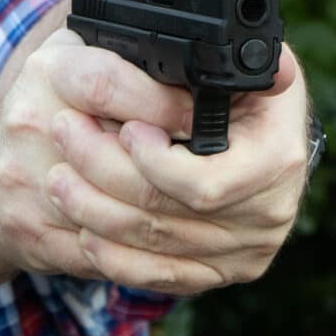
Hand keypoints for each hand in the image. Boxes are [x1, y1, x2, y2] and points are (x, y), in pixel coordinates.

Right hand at [0, 28, 192, 276]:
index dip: (164, 105)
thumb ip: (127, 51)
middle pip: (118, 155)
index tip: (200, 121)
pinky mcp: (31, 231)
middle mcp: (29, 123)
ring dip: (165, 215)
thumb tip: (201, 60)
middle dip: (173, 166)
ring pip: (115, 211)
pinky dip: (143, 251)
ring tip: (196, 208)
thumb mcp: (82, 57)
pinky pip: (103, 251)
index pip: (109, 84)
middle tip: (209, 170)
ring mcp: (25, 181)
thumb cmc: (50, 106)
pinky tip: (170, 242)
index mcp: (48, 72)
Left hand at [43, 44, 310, 294]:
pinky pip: (163, 276)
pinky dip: (118, 258)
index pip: (204, 183)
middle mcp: (271, 209)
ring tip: (57, 179)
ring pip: (157, 245)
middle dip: (105, 175)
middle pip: (169, 214)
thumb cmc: (235, 85)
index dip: (153, 162)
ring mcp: (248, 247)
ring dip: (97, 213)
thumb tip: (258, 62)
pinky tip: (85, 233)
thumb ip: (230, 58)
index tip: (121, 128)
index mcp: (278, 155)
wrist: (254, 131)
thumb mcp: (235, 59)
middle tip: (63, 135)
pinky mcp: (223, 269)